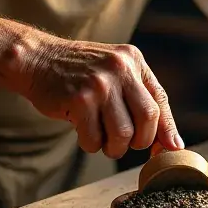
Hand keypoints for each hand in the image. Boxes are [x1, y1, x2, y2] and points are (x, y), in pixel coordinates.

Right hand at [18, 38, 182, 159]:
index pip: (159, 99)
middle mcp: (120, 68)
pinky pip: (94, 139)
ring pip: (123, 134)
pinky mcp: (79, 99)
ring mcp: (99, 83)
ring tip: (102, 139)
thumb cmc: (79, 73)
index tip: (171, 148)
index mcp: (133, 60)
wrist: (37, 59)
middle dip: (140, 140)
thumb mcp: (113, 71)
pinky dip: (90, 144)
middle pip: (147, 118)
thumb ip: (138, 97)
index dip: (166, 129)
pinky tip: (82, 131)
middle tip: (124, 143)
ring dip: (113, 147)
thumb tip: (170, 141)